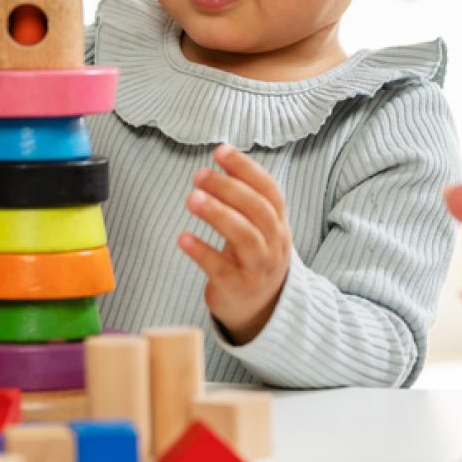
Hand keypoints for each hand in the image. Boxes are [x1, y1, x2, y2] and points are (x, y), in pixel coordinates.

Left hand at [178, 144, 292, 341]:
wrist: (261, 310)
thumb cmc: (252, 258)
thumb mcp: (258, 228)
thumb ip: (245, 197)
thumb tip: (222, 157)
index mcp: (279, 224)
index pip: (269, 190)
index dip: (246, 168)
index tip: (221, 151)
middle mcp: (274, 244)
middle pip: (258, 210)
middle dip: (228, 188)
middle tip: (199, 175)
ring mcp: (258, 268)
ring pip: (244, 236)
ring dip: (217, 214)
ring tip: (191, 199)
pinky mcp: (238, 288)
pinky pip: (220, 268)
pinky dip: (202, 251)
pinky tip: (183, 237)